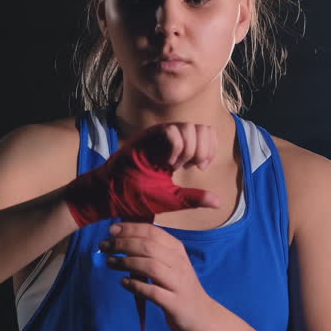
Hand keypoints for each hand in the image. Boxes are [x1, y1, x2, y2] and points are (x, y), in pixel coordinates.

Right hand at [63, 122, 220, 227]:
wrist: (111, 193)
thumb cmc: (137, 196)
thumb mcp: (172, 200)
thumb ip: (194, 198)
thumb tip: (218, 203)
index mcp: (179, 152)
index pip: (206, 136)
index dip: (210, 150)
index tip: (200, 167)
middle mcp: (171, 141)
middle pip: (203, 128)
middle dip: (203, 150)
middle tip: (192, 167)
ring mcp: (159, 137)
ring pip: (189, 127)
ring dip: (189, 149)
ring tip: (178, 166)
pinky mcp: (147, 136)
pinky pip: (172, 131)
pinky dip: (177, 147)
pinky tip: (169, 163)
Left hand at [100, 222, 215, 330]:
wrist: (201, 315)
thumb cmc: (178, 287)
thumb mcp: (169, 264)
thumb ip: (150, 252)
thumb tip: (119, 240)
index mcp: (177, 250)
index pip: (152, 232)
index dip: (130, 229)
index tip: (111, 231)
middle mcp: (179, 263)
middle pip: (148, 247)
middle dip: (123, 244)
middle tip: (104, 246)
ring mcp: (178, 283)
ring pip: (150, 266)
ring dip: (126, 262)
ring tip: (110, 263)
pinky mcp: (174, 303)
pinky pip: (152, 292)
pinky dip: (136, 285)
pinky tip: (124, 283)